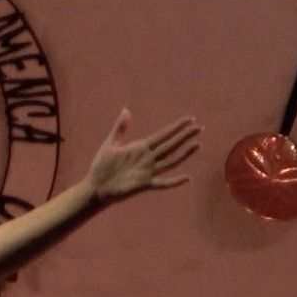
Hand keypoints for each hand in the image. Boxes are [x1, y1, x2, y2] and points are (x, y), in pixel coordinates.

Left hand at [82, 109, 199, 202]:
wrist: (96, 187)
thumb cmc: (101, 166)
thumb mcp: (110, 144)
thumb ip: (120, 128)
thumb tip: (126, 110)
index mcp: (141, 147)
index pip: (163, 135)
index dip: (177, 127)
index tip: (190, 119)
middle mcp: (148, 158)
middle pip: (171, 145)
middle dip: (185, 136)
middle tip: (200, 127)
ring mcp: (148, 171)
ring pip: (171, 161)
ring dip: (184, 154)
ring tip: (197, 145)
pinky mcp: (144, 184)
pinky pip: (163, 183)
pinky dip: (175, 182)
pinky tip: (187, 178)